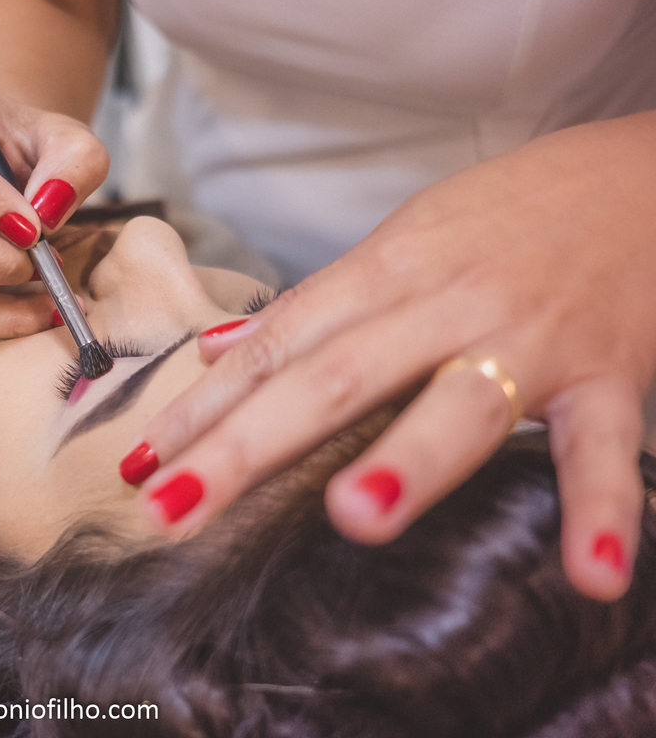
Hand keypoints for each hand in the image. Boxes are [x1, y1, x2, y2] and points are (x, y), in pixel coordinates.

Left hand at [126, 110, 655, 601]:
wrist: (645, 173)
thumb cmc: (512, 214)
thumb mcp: (400, 242)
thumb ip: (314, 306)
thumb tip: (222, 348)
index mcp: (386, 272)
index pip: (278, 346)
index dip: (205, 407)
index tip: (142, 463)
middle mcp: (445, 303)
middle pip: (334, 380)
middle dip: (248, 446)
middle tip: (174, 509)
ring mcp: (529, 338)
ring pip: (460, 401)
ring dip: (409, 461)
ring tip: (350, 517)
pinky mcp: (613, 370)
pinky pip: (607, 444)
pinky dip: (603, 506)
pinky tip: (589, 575)